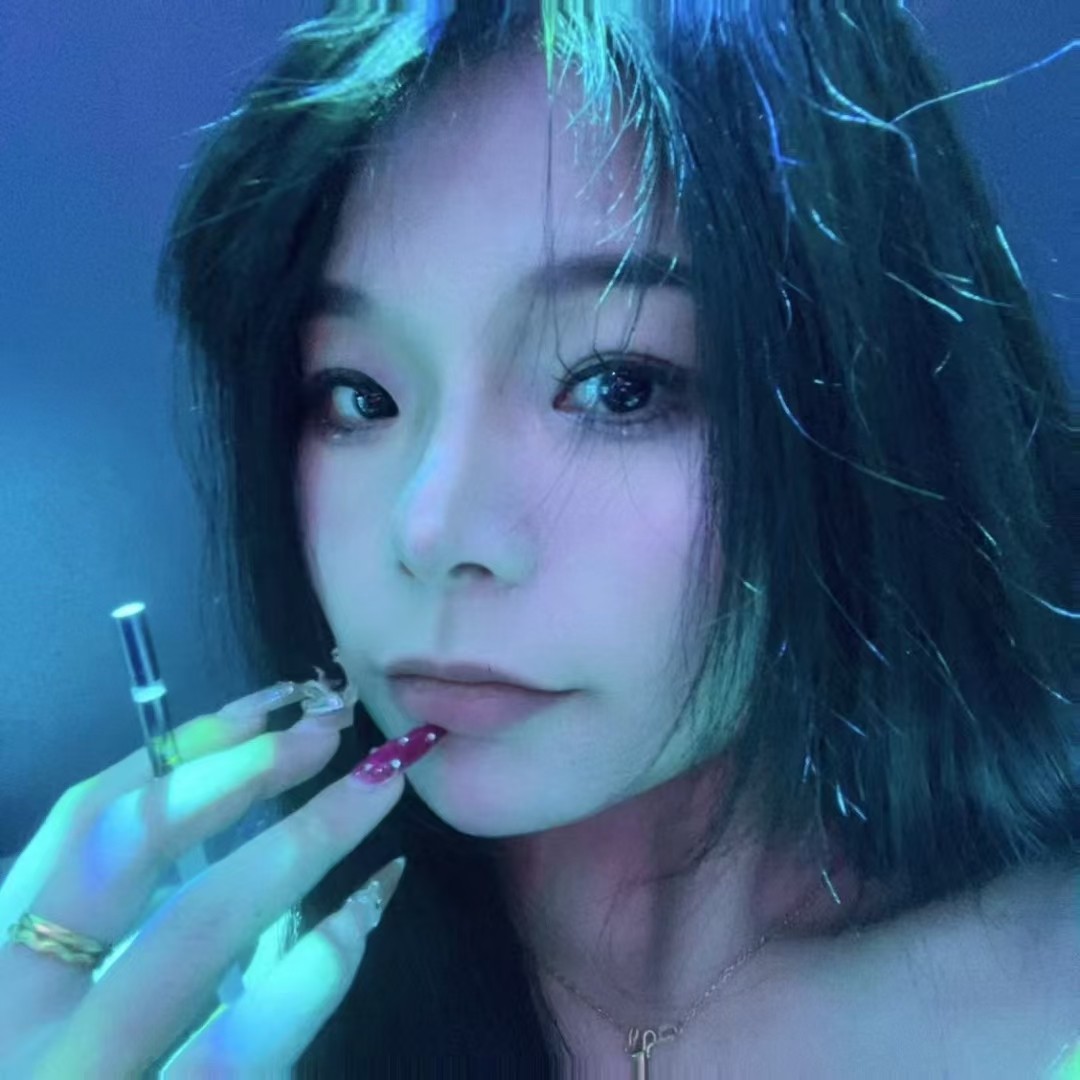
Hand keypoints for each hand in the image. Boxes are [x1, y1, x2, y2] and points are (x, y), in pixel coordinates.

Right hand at [0, 688, 406, 1077]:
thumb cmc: (66, 1075)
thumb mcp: (55, 1009)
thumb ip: (122, 938)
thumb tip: (225, 827)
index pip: (76, 825)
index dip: (174, 752)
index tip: (263, 706)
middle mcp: (18, 1024)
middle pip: (128, 857)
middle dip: (238, 775)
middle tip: (331, 728)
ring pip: (195, 939)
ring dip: (299, 844)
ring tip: (376, 789)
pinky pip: (238, 1046)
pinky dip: (313, 968)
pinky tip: (363, 916)